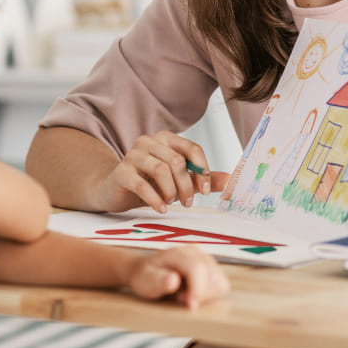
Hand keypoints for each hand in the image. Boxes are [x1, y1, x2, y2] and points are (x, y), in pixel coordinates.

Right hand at [96, 130, 228, 212]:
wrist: (117, 191)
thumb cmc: (151, 184)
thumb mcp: (180, 181)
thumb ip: (203, 179)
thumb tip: (230, 181)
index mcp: (166, 139)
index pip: (192, 148)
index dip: (203, 170)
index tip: (206, 191)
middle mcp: (148, 142)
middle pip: (177, 161)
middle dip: (186, 186)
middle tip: (188, 203)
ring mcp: (132, 155)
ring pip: (160, 170)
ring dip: (171, 191)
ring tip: (170, 202)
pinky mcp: (121, 172)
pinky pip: (141, 184)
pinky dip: (155, 199)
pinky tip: (161, 209)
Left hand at [126, 247, 229, 308]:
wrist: (147, 272)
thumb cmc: (146, 277)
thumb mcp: (145, 280)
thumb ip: (158, 280)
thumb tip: (173, 280)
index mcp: (179, 252)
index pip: (198, 268)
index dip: (197, 289)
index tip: (190, 306)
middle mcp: (196, 252)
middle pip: (212, 276)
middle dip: (199, 294)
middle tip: (179, 298)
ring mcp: (206, 259)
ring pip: (220, 282)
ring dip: (206, 295)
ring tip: (185, 294)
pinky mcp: (212, 269)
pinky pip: (221, 286)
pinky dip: (210, 295)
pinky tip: (194, 293)